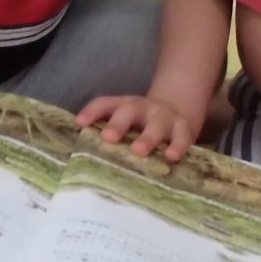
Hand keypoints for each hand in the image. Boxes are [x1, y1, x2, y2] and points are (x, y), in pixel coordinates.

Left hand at [77, 93, 201, 161]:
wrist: (177, 111)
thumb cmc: (140, 126)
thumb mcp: (124, 123)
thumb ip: (106, 134)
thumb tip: (77, 157)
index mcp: (123, 106)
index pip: (104, 104)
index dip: (92, 111)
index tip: (79, 123)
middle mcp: (142, 108)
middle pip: (129, 111)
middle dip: (118, 124)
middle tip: (108, 138)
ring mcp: (164, 117)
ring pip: (156, 124)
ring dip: (148, 137)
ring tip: (138, 151)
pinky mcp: (183, 129)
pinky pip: (182, 137)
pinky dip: (178, 146)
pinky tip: (171, 157)